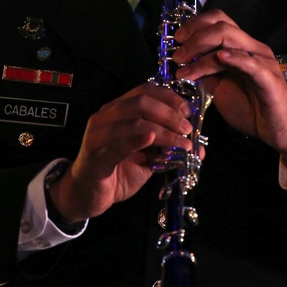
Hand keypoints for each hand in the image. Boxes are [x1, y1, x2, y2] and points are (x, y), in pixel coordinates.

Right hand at [49, 83, 195, 221]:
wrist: (88, 195)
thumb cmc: (118, 171)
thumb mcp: (148, 157)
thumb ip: (168, 148)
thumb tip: (198, 147)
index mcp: (118, 110)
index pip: (145, 91)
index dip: (170, 98)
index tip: (188, 112)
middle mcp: (106, 116)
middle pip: (141, 103)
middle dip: (170, 114)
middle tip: (187, 129)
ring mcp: (98, 135)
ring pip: (134, 123)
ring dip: (163, 132)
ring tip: (181, 143)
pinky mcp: (95, 157)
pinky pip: (117, 145)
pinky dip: (137, 141)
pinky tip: (152, 140)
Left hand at [173, 9, 286, 174]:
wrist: (277, 130)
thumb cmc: (252, 109)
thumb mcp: (221, 88)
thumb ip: (207, 74)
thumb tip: (185, 64)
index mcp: (242, 47)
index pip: (218, 21)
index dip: (195, 25)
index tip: (177, 40)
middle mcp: (252, 48)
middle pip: (221, 25)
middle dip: (194, 36)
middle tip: (177, 55)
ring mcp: (262, 60)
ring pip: (230, 39)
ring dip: (202, 50)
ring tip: (185, 66)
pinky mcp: (268, 77)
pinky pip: (250, 63)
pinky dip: (233, 58)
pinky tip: (218, 58)